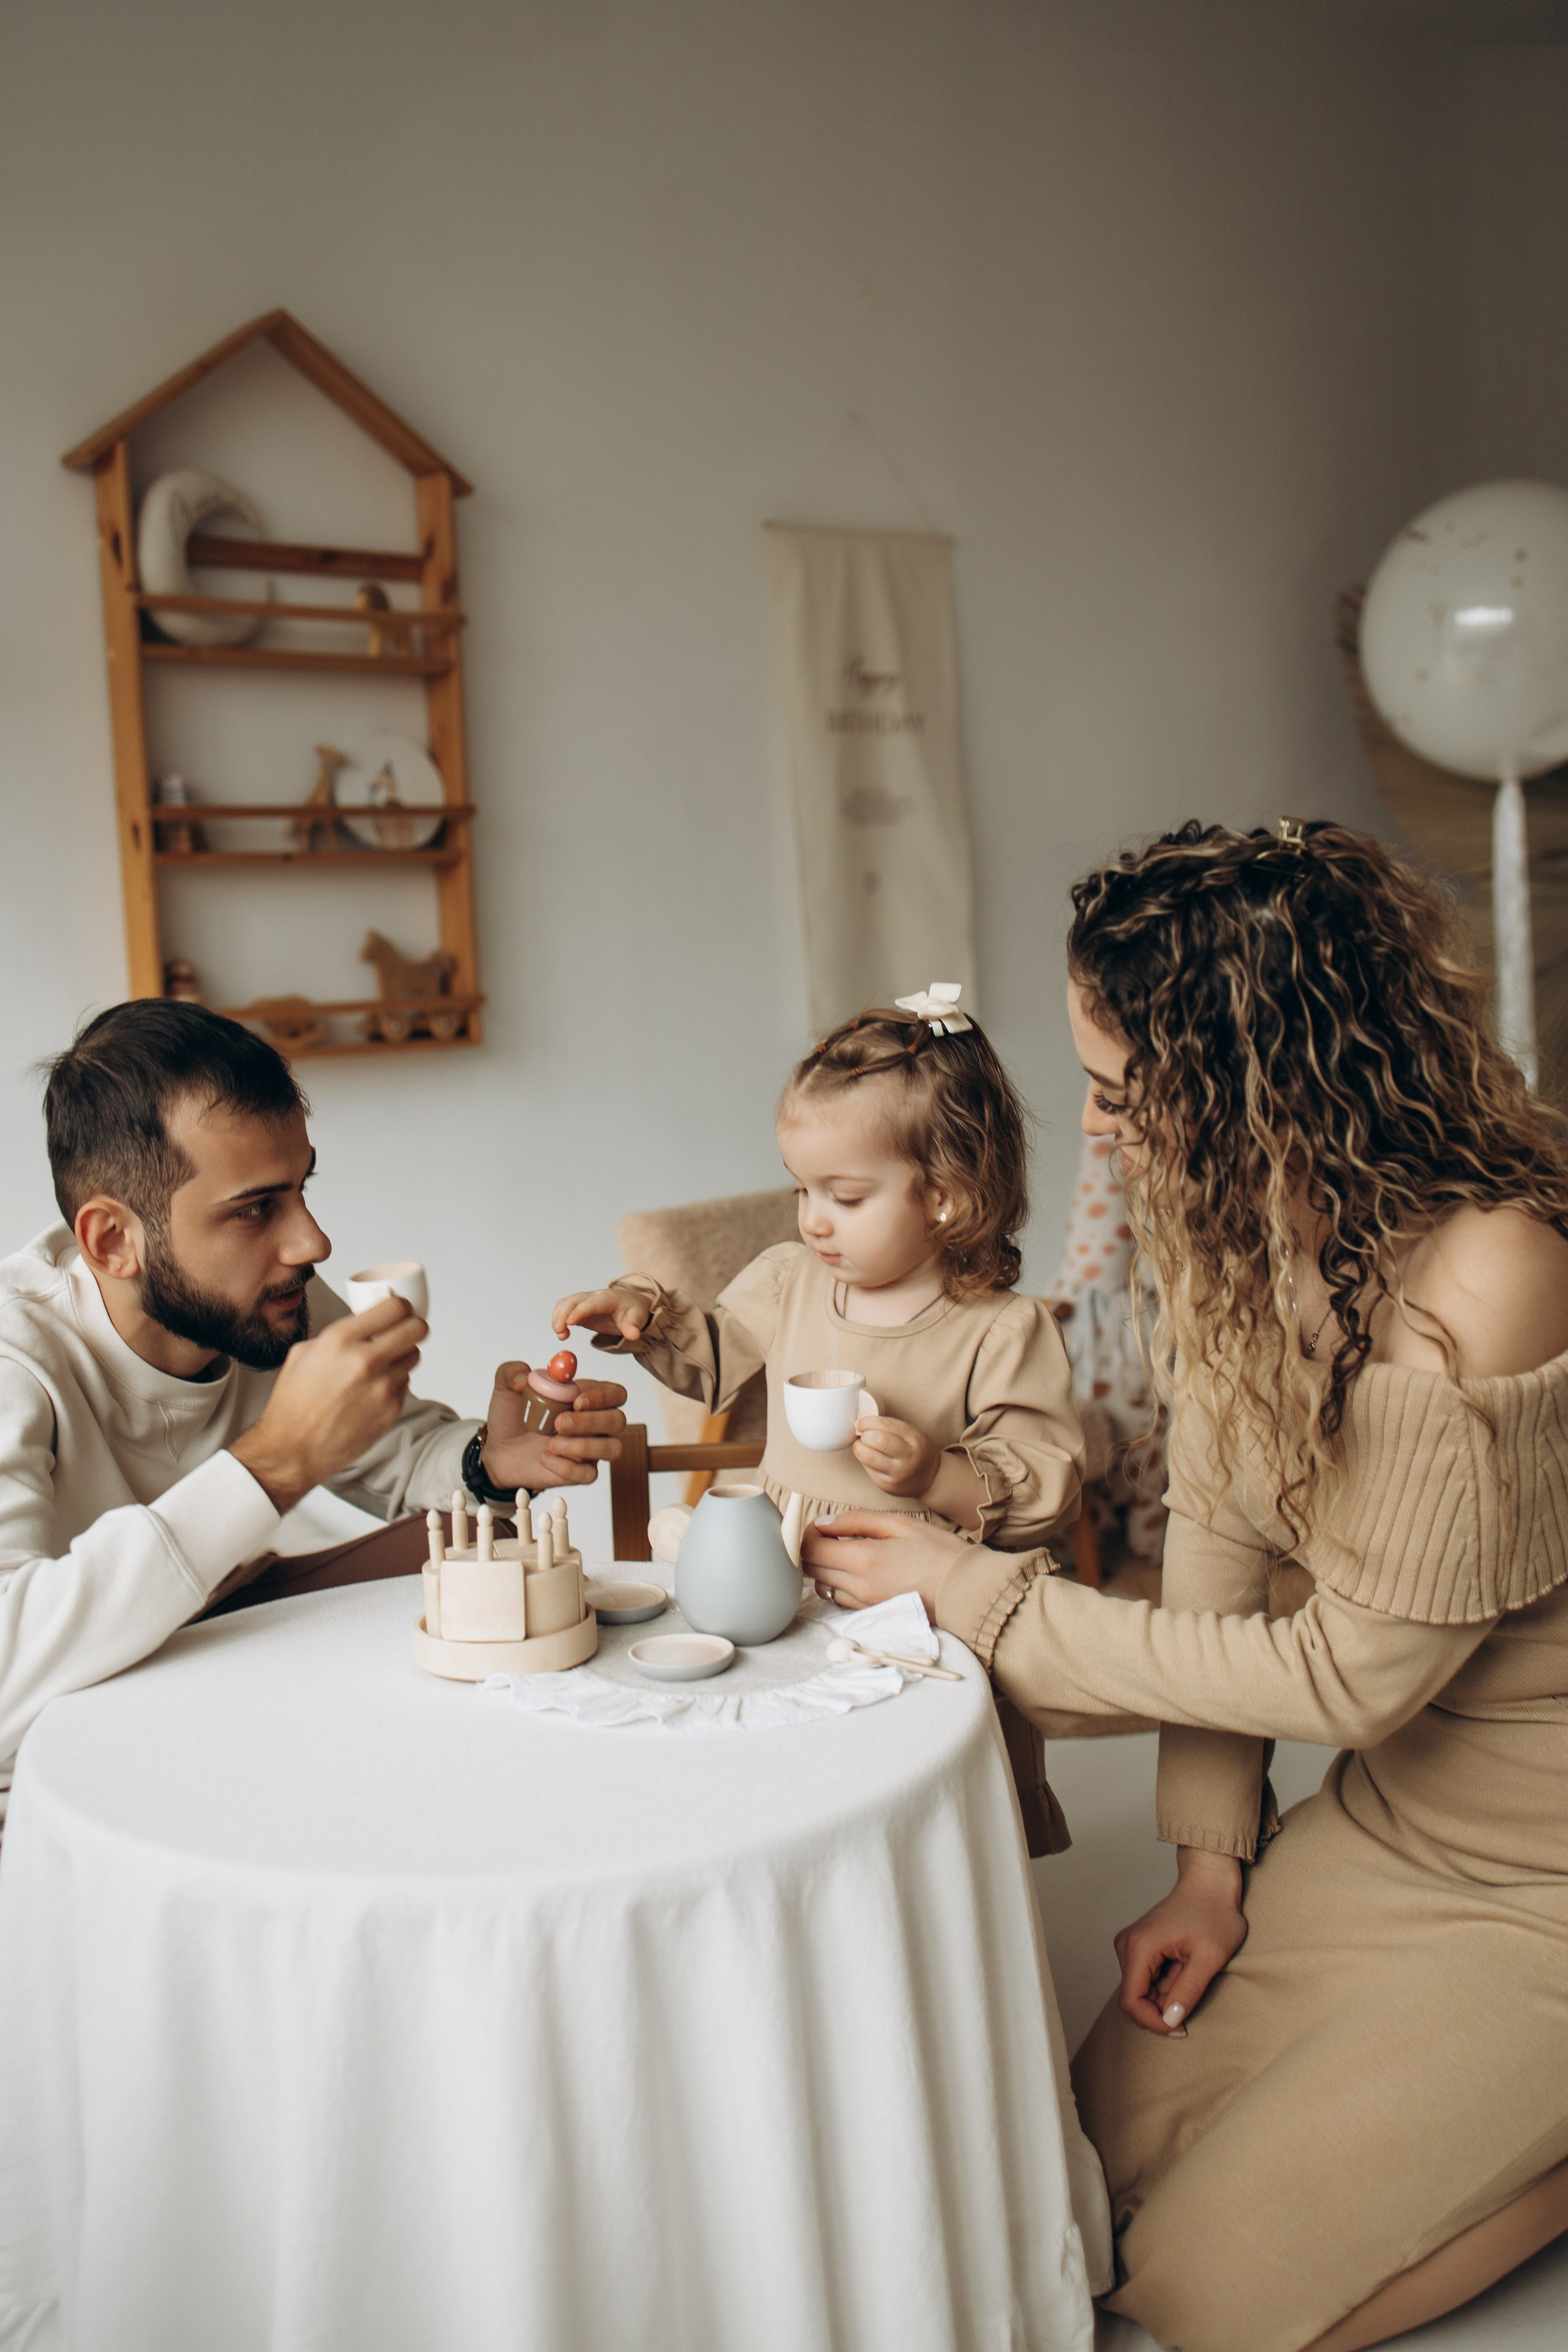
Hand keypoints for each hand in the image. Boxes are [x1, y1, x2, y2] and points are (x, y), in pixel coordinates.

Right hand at [230, 1296, 425, 1513]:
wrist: (292, 1449)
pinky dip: (394, 1383)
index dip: (401, 1307)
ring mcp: (382, 1387)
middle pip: (417, 1329)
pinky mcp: (391, 1410)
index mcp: (341, 1340)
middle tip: (403, 1331)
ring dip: (402, 1356)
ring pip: (413, 1357)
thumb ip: (339, 1334)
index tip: (399, 1311)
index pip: (395, 1307)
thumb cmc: (293, 1403)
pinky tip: (372, 1391)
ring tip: (380, 1366)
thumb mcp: (304, 1353)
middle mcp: (366, 1360)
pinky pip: (405, 1384)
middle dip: (412, 1327)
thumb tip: (365, 1324)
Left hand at [480, 1361, 626, 1491]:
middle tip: (559, 1423)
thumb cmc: (512, 1416)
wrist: (499, 1450)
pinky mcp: (580, 1473)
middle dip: (591, 1421)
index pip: (615, 1393)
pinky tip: (544, 1458)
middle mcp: (595, 1423)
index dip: (603, 1396)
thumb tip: (524, 1377)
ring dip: (584, 1446)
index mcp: (586, 1397)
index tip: (577, 1401)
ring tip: (551, 1444)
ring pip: (612, 1448)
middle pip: (618, 1420)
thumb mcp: (505, 1388)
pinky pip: (589, 1475)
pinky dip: (567, 1467)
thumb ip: (511, 1372)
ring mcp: (590, 1450)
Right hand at [553, 1287, 649, 1344]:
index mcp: (608, 1298)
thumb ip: (633, 1326)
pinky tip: (563, 1334)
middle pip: (573, 1300)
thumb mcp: (638, 1318)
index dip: (579, 1311)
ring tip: (561, 1335)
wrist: (631, 1305)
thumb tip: (633, 1335)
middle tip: (560, 1333)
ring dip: (558, 1317)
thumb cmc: (633, 1310)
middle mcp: (594, 1297)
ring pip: (565, 1303)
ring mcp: (585, 1302)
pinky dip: (559, 1320)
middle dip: (563, 1315)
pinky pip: (564, 1310)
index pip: (591, 1303)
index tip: (569, 1322)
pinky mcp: (580, 1310)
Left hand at [799, 1508, 966, 1615]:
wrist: (964, 1589)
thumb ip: (857, 1521)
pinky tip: (857, 1570)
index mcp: (864, 1559)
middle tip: (829, 1535)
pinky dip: (839, 1583)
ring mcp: (864, 1603)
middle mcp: (858, 1585)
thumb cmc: (938, 1551)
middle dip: (813, 1550)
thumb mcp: (899, 1523)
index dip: (808, 1534)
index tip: (820, 1525)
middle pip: (811, 1569)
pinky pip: (840, 1599)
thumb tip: (824, 1522)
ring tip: (843, 1552)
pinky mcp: (872, 1612)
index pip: (811, 1550)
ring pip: (823, 1586)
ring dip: (824, 1568)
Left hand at [851, 1414, 940, 1498]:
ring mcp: (898, 1473)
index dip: (868, 1422)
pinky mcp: (888, 1485)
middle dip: (864, 1435)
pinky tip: (868, 1457)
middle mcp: (908, 1456)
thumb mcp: (913, 1435)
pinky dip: (863, 1460)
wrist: (931, 1478)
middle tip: (863, 1435)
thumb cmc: (916, 1451)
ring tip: (861, 1445)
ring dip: (859, 1448)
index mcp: (915, 1438)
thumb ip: (892, 1428)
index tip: (859, 1422)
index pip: (887, 1425)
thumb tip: (862, 1425)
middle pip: (878, 1440)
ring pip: (869, 1456)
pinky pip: (868, 1469)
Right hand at [1113, 1849, 1247, 2035]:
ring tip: (1191, 1973)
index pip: (1131, 2001)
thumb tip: (1169, 2022)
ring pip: (1141, 1991)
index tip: (1181, 2028)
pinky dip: (1165, 1984)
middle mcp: (1127, 1945)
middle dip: (1163, 2008)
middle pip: (1135, 1997)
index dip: (1153, 2023)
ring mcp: (1130, 1944)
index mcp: (1140, 1946)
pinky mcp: (1138, 1946)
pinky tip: (1183, 1967)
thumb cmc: (1215, 1914)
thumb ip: (1188, 1991)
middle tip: (1194, 1995)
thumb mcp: (1210, 1957)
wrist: (1210, 1884)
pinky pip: (1146, 1979)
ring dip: (1166, 1995)